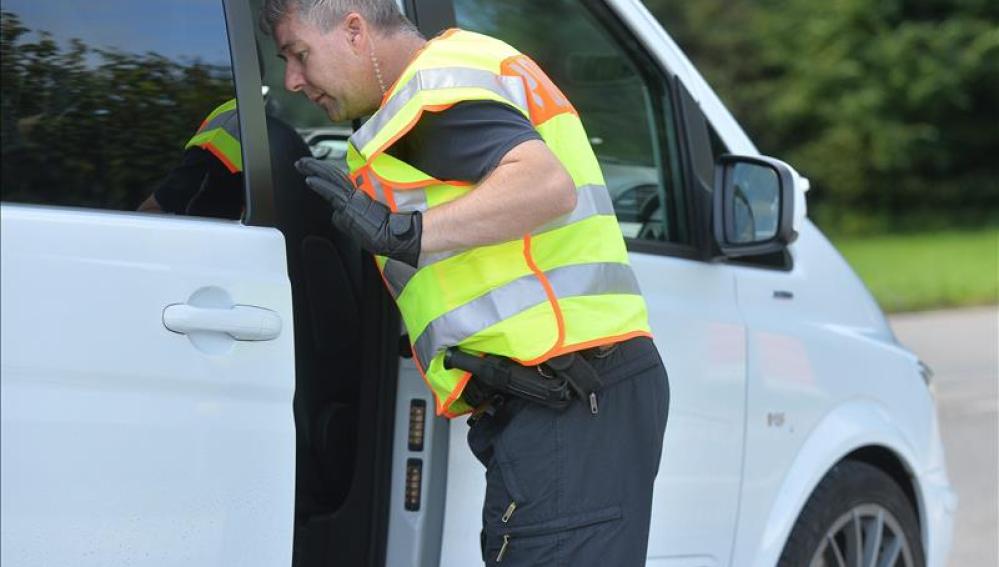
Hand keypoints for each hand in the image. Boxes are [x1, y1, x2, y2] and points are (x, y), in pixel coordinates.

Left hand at [295, 158, 421, 266]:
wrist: (393, 238)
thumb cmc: (384, 235)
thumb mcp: (364, 224)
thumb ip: (349, 216)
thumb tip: (337, 216)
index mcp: (360, 198)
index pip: (339, 182)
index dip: (325, 175)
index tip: (312, 172)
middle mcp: (356, 194)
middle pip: (333, 176)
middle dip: (316, 168)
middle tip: (301, 162)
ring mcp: (354, 198)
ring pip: (332, 179)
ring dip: (314, 170)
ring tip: (301, 164)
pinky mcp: (351, 204)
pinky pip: (333, 191)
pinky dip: (320, 185)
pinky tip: (309, 179)